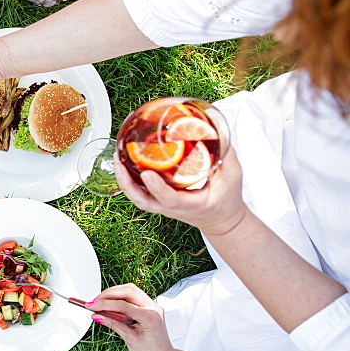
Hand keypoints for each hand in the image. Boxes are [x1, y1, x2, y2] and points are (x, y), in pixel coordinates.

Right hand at [89, 284, 181, 350]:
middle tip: (94, 302)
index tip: (91, 305)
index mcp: (150, 316)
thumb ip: (113, 324)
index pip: (122, 305)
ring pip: (131, 290)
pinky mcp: (149, 307)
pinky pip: (133, 297)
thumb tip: (98, 316)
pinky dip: (121, 298)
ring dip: (114, 294)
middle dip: (109, 294)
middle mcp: (153, 307)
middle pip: (128, 291)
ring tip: (101, 303)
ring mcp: (152, 306)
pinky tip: (112, 305)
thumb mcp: (130, 339)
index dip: (104, 304)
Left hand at [114, 149, 248, 235]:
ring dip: (124, 181)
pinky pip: (139, 194)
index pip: (169, 199)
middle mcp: (172, 208)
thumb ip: (226, 155)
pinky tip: (124, 166)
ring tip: (117, 161)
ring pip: (137, 198)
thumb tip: (217, 131)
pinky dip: (129, 182)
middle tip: (119, 162)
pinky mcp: (159, 202)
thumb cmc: (226, 201)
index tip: (147, 174)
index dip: (156, 188)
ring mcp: (163, 207)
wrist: (222, 220)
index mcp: (191, 204)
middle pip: (143, 201)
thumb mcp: (232, 177)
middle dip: (127, 183)